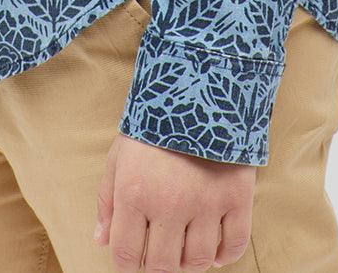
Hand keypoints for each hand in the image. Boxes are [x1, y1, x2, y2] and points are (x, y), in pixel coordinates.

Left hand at [94, 132, 255, 269]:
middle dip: (157, 263)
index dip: (127, 264)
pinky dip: (225, 256)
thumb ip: (107, 200)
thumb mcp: (119, 155)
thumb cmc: (153, 124)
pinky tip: (215, 249)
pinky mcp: (237, 196)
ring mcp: (206, 202)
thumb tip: (101, 241)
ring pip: (198, 262)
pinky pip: (235, 245)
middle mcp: (169, 204)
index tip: (133, 257)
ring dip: (189, 262)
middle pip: (163, 265)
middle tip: (161, 247)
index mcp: (134, 193)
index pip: (126, 255)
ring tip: (186, 245)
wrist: (198, 84)